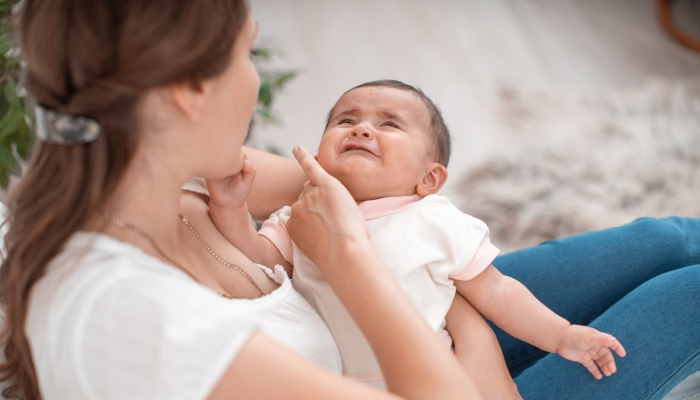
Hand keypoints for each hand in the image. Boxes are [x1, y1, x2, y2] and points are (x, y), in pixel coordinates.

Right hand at [206, 152, 256, 209]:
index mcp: (238, 161)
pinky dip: (211, 164)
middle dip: (228, 154)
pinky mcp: (209, 170)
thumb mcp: (248, 182)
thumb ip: (250, 172)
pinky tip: (216, 170)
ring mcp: (218, 165)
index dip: (239, 155)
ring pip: (217, 154)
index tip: (240, 165)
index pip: (239, 152)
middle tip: (230, 166)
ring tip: (224, 171)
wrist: (227, 203)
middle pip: (227, 150)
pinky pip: (208, 163)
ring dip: (219, 157)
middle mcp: (228, 161)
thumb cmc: (239, 191)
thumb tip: (246, 162)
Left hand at [286, 146, 369, 272]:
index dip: (303, 157)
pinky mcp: (291, 224)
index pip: (311, 167)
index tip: (296, 148)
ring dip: (309, 214)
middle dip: (315, 200)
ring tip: (325, 230)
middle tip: (329, 218)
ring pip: (301, 207)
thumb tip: (324, 205)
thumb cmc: (354, 232)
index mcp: (329, 185)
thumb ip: (334, 199)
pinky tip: (315, 236)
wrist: (343, 251)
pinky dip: (303, 227)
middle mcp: (310, 192)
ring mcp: (298, 208)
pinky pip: (295, 222)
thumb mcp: (351, 206)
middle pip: (308, 191)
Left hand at [555, 325, 626, 378]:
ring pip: (599, 361)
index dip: (617, 348)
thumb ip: (601, 339)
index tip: (622, 354)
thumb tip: (613, 340)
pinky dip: (595, 371)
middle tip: (612, 371)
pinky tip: (599, 376)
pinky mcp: (582, 358)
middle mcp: (594, 345)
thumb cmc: (575, 335)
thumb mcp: (588, 337)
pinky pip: (591, 366)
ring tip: (608, 374)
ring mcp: (588, 352)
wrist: (559, 338)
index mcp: (598, 338)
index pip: (610, 343)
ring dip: (604, 367)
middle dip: (610, 362)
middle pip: (606, 355)